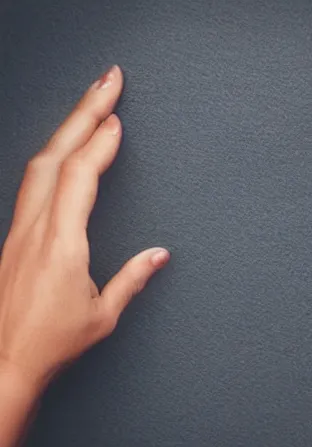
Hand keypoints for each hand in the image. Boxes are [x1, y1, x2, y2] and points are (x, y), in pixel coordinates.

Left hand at [0, 65, 169, 388]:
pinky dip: (52, 154)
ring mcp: (19, 230)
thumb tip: (159, 254)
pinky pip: (31, 182)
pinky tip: (61, 149)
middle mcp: (36, 229)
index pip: (80, 178)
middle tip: (107, 81)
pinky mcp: (14, 236)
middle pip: (55, 155)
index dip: (99, 143)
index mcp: (62, 245)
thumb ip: (133, 279)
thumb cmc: (52, 343)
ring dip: (65, 128)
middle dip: (83, 112)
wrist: (2, 363)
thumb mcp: (103, 314)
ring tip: (89, 105)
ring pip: (38, 163)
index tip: (117, 117)